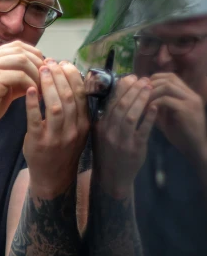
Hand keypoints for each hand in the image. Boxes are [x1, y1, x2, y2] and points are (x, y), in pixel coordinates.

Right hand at [0, 41, 43, 140]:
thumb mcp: (0, 90)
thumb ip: (15, 81)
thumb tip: (37, 78)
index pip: (16, 45)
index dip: (33, 54)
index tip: (43, 70)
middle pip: (21, 49)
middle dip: (38, 63)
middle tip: (47, 78)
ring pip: (22, 60)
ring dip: (36, 73)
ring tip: (42, 87)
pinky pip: (20, 76)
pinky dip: (31, 84)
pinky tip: (34, 94)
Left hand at [23, 60, 89, 198]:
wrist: (53, 177)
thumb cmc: (63, 149)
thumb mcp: (76, 130)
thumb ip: (76, 110)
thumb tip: (69, 78)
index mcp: (84, 124)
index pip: (82, 94)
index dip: (73, 76)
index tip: (64, 63)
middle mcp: (73, 130)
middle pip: (69, 97)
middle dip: (60, 76)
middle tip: (50, 62)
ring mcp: (57, 138)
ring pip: (56, 106)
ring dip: (48, 85)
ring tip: (41, 71)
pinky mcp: (39, 143)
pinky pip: (36, 120)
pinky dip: (32, 103)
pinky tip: (29, 90)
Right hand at [93, 75, 156, 197]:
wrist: (112, 178)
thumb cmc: (107, 153)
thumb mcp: (100, 134)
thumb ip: (106, 116)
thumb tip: (116, 93)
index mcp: (100, 126)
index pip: (111, 102)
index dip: (122, 87)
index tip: (131, 77)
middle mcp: (109, 132)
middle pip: (121, 105)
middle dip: (134, 89)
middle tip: (144, 79)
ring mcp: (122, 141)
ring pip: (131, 115)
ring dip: (141, 99)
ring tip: (150, 88)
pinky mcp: (135, 148)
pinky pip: (143, 130)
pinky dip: (149, 117)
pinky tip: (155, 106)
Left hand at [148, 72, 206, 165]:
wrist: (195, 149)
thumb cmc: (181, 135)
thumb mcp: (167, 118)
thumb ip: (159, 107)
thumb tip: (142, 99)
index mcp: (187, 94)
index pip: (170, 77)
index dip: (154, 80)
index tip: (141, 90)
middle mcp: (191, 94)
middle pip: (169, 78)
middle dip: (151, 85)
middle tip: (139, 95)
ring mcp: (191, 100)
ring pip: (167, 86)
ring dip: (151, 93)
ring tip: (142, 103)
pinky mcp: (187, 109)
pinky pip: (167, 100)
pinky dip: (155, 103)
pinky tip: (148, 111)